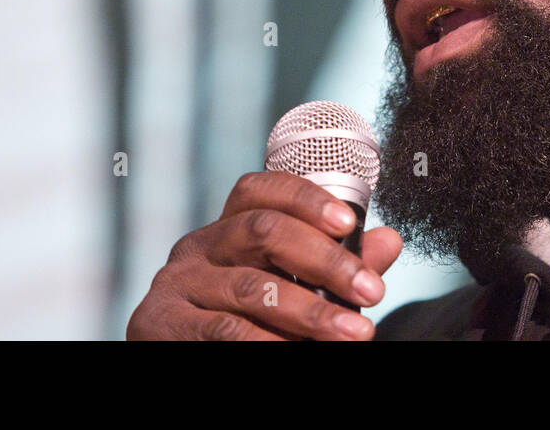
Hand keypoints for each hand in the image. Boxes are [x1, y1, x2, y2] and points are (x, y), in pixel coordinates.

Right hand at [126, 171, 402, 339]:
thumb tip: (389, 241)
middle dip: (326, 261)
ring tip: (353, 333)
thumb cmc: (247, 324)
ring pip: (252, 288)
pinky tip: (297, 351)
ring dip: (311, 312)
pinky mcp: (160, 322)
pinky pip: (224, 329)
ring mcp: (177, 283)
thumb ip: (336, 267)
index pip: (262, 190)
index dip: (306, 199)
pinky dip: (267, 342)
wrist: (184, 357)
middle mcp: (199, 246)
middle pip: (263, 230)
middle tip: (370, 291)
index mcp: (228, 228)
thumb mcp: (291, 290)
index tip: (349, 223)